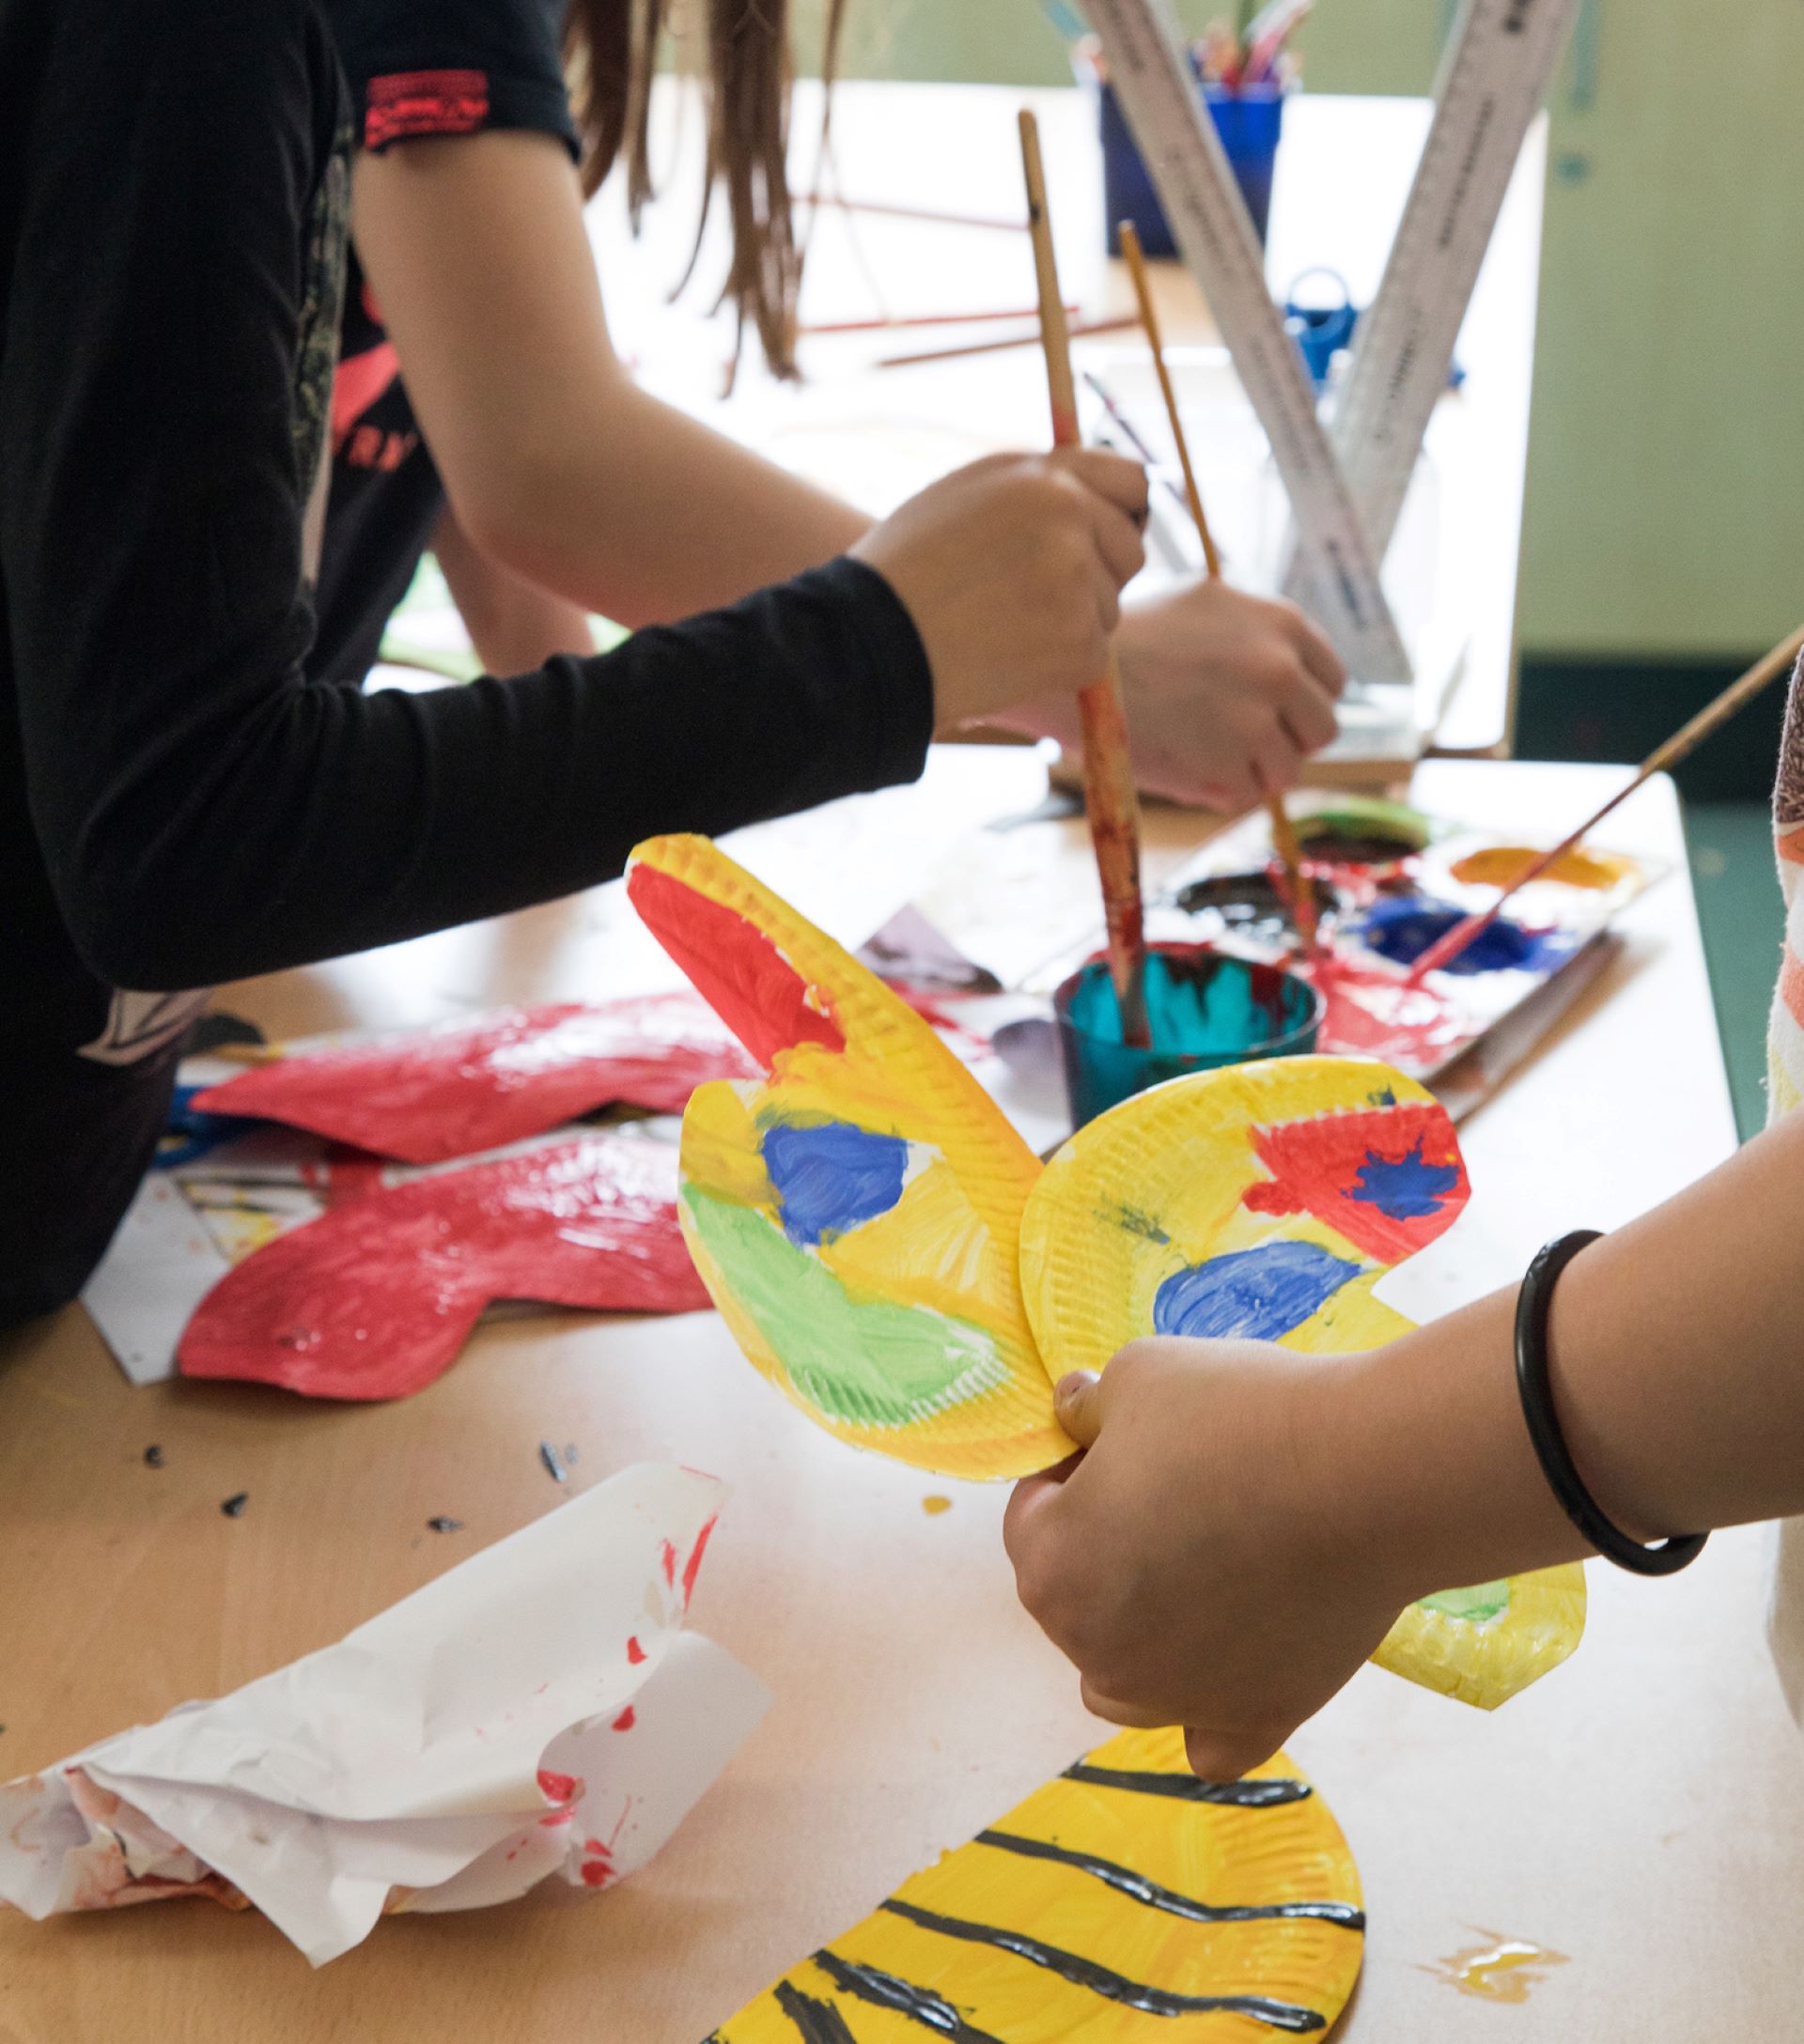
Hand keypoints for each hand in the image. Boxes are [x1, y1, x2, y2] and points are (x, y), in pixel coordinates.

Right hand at [850, 450, 1147, 729]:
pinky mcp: (1079, 642)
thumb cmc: (902, 570)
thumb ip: (1034, 489)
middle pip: (1128, 550)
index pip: (1131, 480)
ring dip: (1071, 622)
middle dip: (1099, 574)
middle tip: (1039, 596)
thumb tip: (1093, 501)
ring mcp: (1079, 581)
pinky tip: (1007, 657)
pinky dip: (1060, 665)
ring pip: (1108, 607)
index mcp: (1040, 475)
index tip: (1112, 533)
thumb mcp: (964, 496)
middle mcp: (1069, 517)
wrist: (868, 643)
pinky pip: (1094, 656)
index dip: (1124, 510)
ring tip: (1001, 626)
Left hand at [1003, 1340, 1412, 1780]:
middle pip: (1073, 1598)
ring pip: (1120, 1683)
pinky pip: (1209, 1743)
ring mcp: (1177, 1698)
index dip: (1073, 1468)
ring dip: (1137, 1637)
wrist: (1368, 1473)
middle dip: (1106, 1546)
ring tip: (1200, 1571)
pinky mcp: (1257, 1719)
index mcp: (1053, 1570)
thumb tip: (1069, 1410)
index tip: (1128, 1440)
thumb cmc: (1238, 1415)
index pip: (1030, 1516)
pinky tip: (1231, 1664)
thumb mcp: (1138, 1375)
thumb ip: (1087, 1405)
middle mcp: (1098, 1653)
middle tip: (1180, 1489)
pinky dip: (1209, 1710)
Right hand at [1112, 579, 1345, 806]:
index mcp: (1282, 624)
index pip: (1331, 680)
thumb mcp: (1204, 603)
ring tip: (1205, 753)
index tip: (1279, 714)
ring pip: (1287, 771)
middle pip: (1322, 729)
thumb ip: (1257, 631)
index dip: (1305, 702)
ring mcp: (1255, 721)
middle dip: (1290, 741)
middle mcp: (1278, 669)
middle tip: (1249, 744)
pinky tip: (1180, 762)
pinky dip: (1216, 790)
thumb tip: (1295, 670)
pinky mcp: (1227, 767)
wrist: (1074, 675)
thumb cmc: (1129, 637)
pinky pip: (1244, 796)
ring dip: (1253, 771)